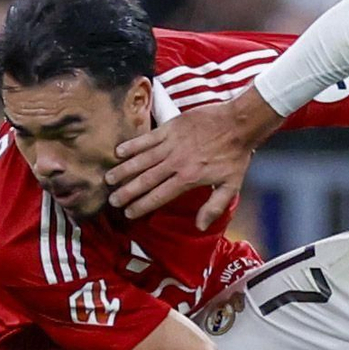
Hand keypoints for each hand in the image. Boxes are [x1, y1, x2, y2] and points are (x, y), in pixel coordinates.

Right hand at [106, 90, 279, 227]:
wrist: (239, 122)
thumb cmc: (235, 156)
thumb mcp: (231, 186)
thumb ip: (214, 207)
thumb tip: (199, 227)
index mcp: (189, 179)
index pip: (159, 196)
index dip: (142, 205)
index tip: (128, 213)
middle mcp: (176, 163)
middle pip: (146, 180)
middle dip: (127, 192)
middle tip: (112, 201)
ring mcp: (171, 144)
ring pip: (142, 160)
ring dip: (124, 170)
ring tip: (109, 180)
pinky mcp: (171, 128)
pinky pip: (147, 139)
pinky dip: (132, 145)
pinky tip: (118, 152)